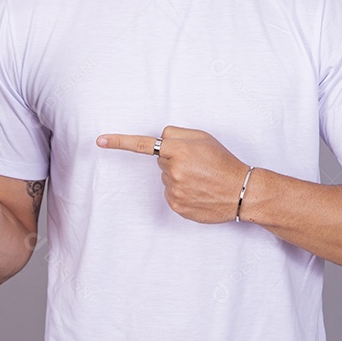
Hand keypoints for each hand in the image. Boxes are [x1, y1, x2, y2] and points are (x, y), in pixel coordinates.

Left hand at [97, 126, 248, 223]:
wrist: (241, 192)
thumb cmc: (224, 162)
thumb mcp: (204, 138)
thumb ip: (177, 134)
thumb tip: (160, 141)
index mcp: (179, 149)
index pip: (144, 144)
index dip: (119, 142)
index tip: (100, 140)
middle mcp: (173, 170)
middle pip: (161, 160)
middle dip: (174, 159)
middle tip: (198, 164)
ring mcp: (173, 190)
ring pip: (165, 177)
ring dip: (179, 176)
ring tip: (201, 179)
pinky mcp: (176, 206)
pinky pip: (170, 193)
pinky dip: (181, 191)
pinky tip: (198, 191)